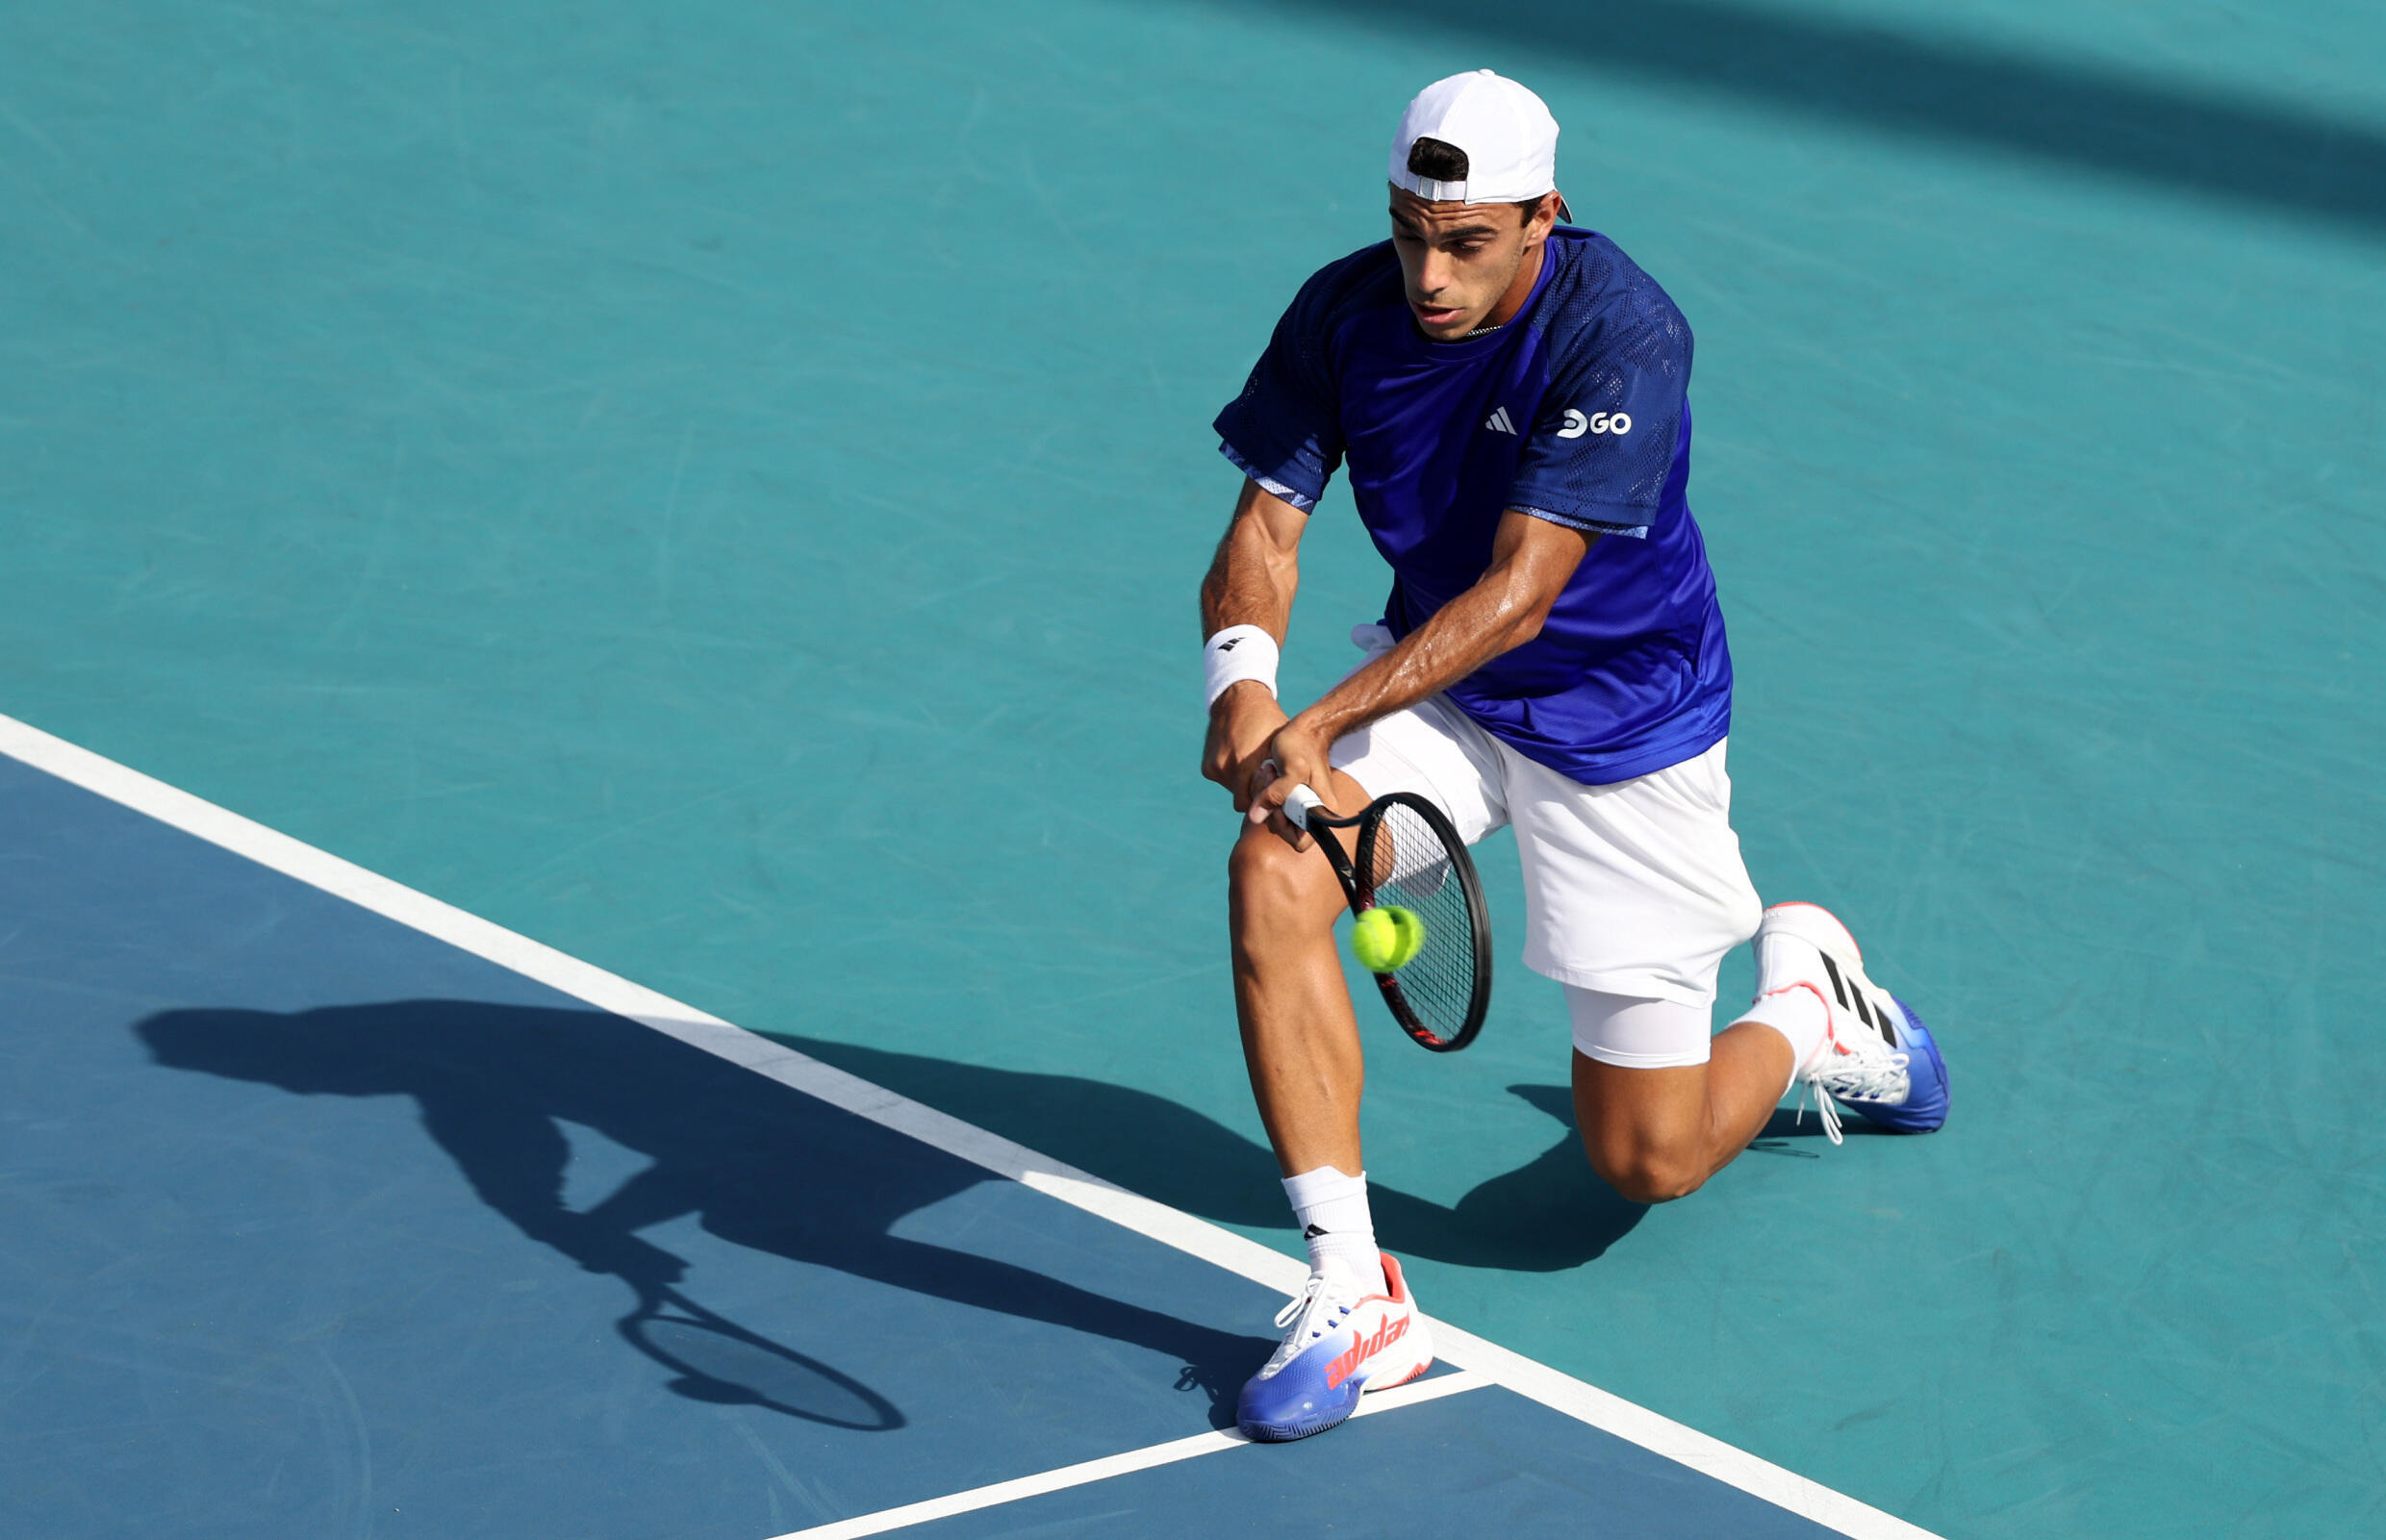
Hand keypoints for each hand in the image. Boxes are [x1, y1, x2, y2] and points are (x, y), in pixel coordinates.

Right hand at [1200, 681, 1287, 811]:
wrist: (1238, 699)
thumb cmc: (1268, 722)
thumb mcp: (1283, 744)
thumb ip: (1284, 772)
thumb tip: (1297, 798)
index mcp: (1253, 764)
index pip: (1261, 802)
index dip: (1268, 802)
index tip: (1275, 796)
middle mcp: (1232, 769)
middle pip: (1245, 802)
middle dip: (1255, 797)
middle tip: (1265, 785)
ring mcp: (1218, 769)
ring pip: (1233, 791)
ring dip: (1242, 785)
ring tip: (1252, 768)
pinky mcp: (1208, 768)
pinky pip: (1223, 781)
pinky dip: (1231, 776)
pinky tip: (1239, 759)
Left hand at [1246, 716, 1333, 849]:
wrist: (1307, 729)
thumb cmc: (1303, 745)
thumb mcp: (1292, 769)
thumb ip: (1275, 794)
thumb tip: (1255, 817)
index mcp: (1321, 811)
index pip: (1299, 841)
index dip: (1284, 827)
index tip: (1276, 805)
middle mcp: (1312, 812)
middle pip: (1283, 828)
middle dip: (1271, 805)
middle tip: (1270, 777)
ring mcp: (1299, 805)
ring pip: (1274, 815)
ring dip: (1265, 794)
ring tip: (1269, 770)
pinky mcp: (1290, 796)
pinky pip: (1271, 804)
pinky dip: (1265, 789)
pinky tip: (1268, 770)